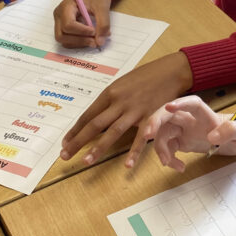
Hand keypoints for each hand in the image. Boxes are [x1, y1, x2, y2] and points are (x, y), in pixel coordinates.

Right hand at [53, 0, 112, 48]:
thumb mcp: (103, 7)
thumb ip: (103, 24)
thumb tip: (100, 42)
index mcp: (66, 7)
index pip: (68, 25)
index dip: (81, 31)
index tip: (94, 31)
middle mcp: (59, 15)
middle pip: (62, 35)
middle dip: (79, 40)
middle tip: (95, 41)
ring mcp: (60, 22)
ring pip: (64, 40)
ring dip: (79, 43)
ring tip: (94, 40)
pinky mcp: (64, 27)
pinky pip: (68, 40)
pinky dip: (78, 43)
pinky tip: (89, 38)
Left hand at [60, 52, 192, 167]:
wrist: (171, 71)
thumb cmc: (147, 76)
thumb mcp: (123, 83)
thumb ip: (111, 99)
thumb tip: (97, 113)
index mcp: (110, 93)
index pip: (88, 115)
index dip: (75, 130)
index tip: (65, 143)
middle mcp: (119, 102)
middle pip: (95, 125)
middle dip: (78, 141)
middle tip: (65, 155)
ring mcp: (135, 110)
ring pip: (113, 132)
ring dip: (98, 148)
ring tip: (86, 161)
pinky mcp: (151, 117)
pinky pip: (141, 138)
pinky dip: (134, 152)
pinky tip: (127, 165)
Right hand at [149, 95, 235, 170]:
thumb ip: (232, 132)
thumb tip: (212, 137)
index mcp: (207, 114)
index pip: (191, 103)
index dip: (179, 103)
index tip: (168, 107)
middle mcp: (192, 119)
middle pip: (168, 115)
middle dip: (155, 122)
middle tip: (146, 135)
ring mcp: (185, 130)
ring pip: (164, 133)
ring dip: (160, 148)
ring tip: (170, 164)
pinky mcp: (182, 141)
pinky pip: (167, 147)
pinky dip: (168, 158)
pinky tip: (178, 167)